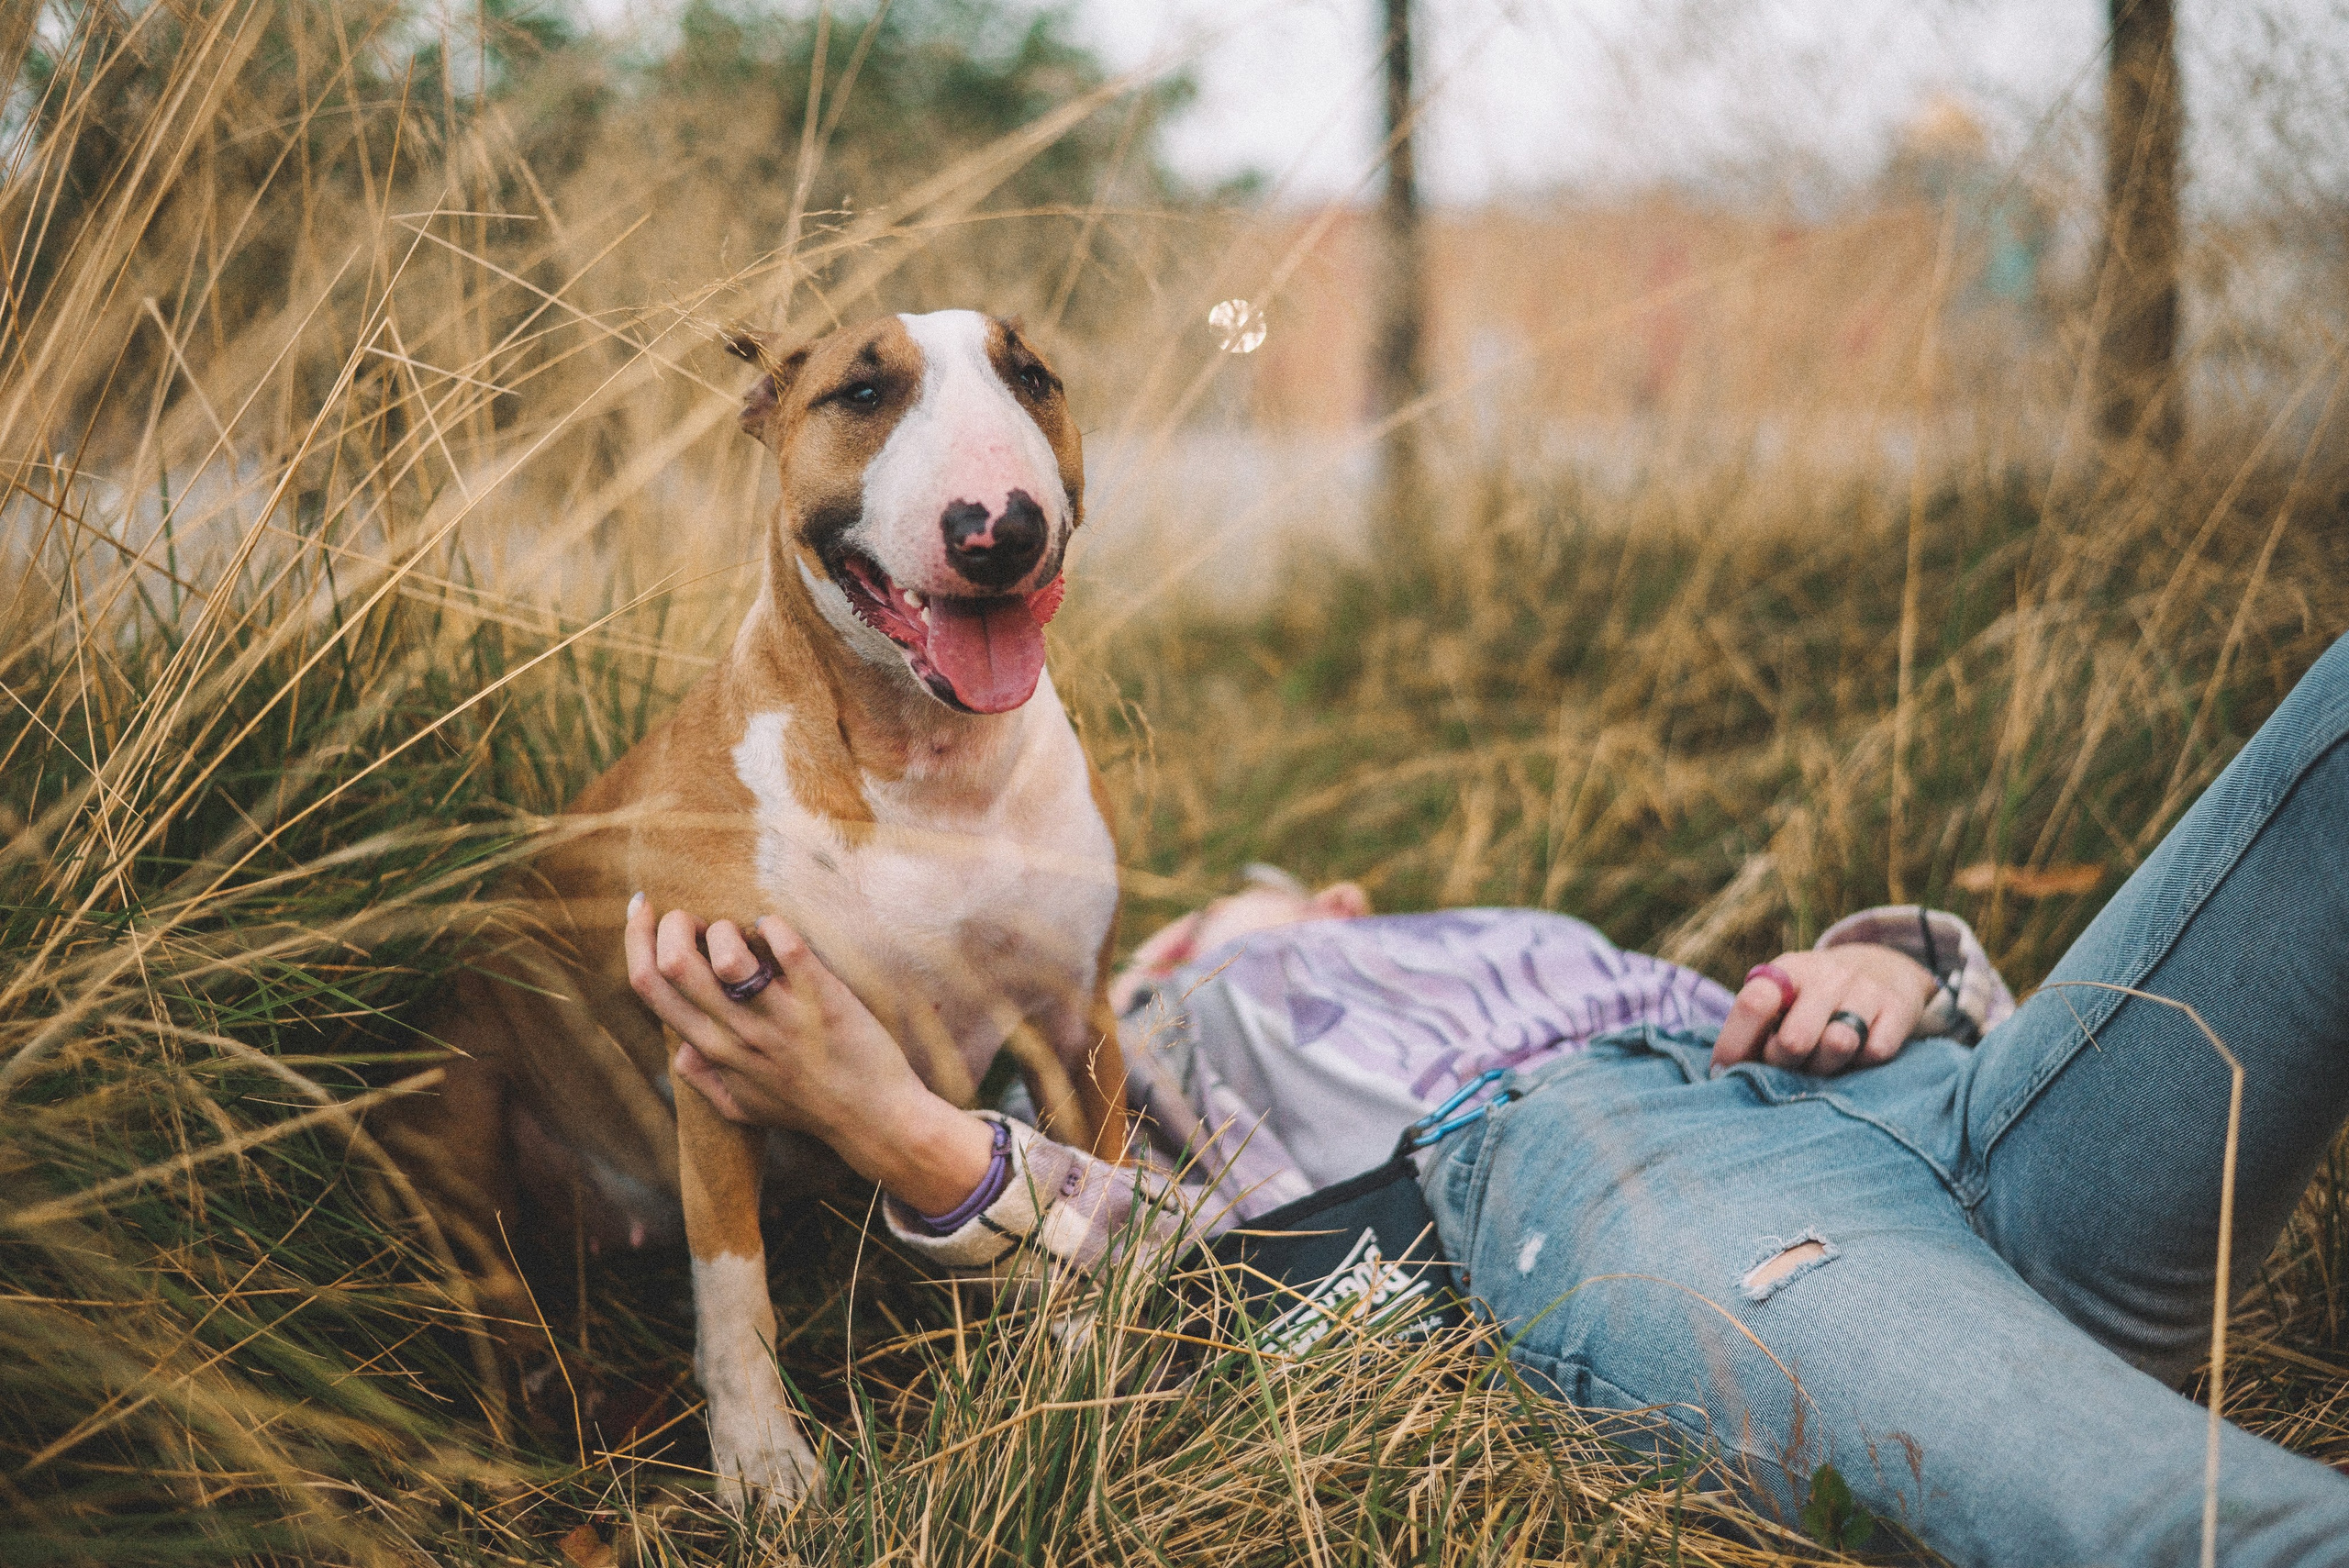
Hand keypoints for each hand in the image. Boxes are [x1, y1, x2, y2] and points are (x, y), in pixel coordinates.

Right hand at [623, 896, 993, 1214]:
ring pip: (725, 956)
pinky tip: (778, 930)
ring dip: (726, 928)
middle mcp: (739, 1034)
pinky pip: (788, 948)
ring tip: (743, 931)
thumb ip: (704, 1079)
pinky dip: (774, 926)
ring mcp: (781, 1017)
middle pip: (675, 964)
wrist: (875, 1121)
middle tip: (695, 916)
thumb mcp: (742, 1107)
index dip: (635, 938)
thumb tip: (679, 1048)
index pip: (649, 986)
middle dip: (674, 923)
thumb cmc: (808, 1109)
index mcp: (713, 1051)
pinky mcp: (823, 999)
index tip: (642, 907)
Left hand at [1709, 943, 1938, 1075]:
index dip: (1735, 1044)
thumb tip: (1722, 1071)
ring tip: (1821, 1062)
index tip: (1724, 1072)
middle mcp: (1826, 974)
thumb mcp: (1783, 997)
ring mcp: (1865, 988)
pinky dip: (1862, 1064)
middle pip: (1795, 1039)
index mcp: (1786, 970)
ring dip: (1824, 1067)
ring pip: (1838, 1045)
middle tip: (1788, 1064)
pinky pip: (1875, 1054)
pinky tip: (1856, 1056)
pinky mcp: (1900, 1008)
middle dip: (1784, 1063)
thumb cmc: (1814, 997)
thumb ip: (1755, 1027)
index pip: (1754, 1003)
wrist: (1884, 968)